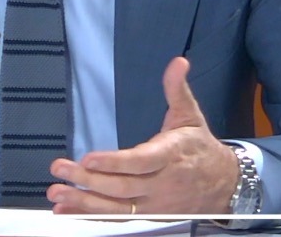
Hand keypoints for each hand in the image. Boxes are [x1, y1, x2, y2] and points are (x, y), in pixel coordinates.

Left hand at [47, 57, 238, 214]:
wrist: (223, 184)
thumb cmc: (200, 148)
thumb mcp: (191, 115)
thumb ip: (177, 90)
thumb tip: (178, 62)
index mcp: (171, 155)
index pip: (141, 162)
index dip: (114, 163)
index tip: (88, 159)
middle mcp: (161, 183)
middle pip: (122, 187)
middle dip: (88, 181)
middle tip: (61, 170)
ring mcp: (154, 203)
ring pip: (117, 207)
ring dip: (84, 202)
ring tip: (57, 194)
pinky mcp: (148, 215)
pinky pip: (117, 217)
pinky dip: (91, 215)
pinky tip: (67, 210)